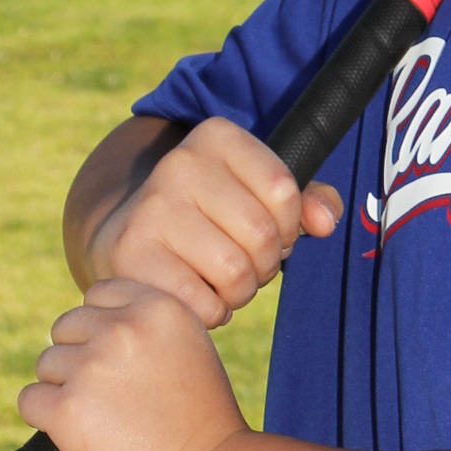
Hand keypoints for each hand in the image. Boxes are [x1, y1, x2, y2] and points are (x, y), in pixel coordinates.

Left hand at [19, 279, 250, 450]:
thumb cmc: (204, 427)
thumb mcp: (191, 353)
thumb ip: (149, 331)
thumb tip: (96, 328)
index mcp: (159, 308)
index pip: (99, 295)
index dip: (100, 329)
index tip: (117, 362)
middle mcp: (124, 328)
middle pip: (66, 328)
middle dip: (79, 360)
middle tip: (110, 400)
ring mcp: (92, 367)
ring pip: (46, 366)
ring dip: (64, 392)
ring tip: (103, 422)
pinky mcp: (67, 408)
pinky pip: (31, 400)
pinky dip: (47, 420)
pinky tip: (79, 437)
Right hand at [83, 117, 342, 328]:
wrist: (124, 235)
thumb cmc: (210, 217)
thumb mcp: (260, 195)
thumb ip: (308, 202)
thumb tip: (325, 222)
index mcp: (217, 137)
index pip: (285, 191)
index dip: (288, 225)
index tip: (266, 230)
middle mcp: (180, 163)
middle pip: (263, 235)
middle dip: (265, 264)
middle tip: (243, 264)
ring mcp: (152, 207)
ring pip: (236, 273)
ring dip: (240, 292)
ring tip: (220, 281)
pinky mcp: (132, 252)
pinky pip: (204, 303)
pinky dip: (212, 312)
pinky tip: (196, 296)